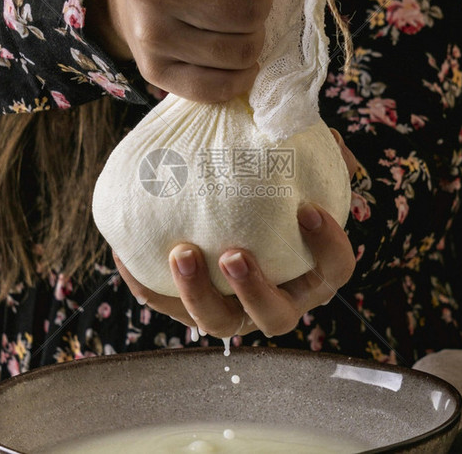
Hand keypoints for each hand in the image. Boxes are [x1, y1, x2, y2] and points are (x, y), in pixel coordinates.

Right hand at [84, 0, 287, 102]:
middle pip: (246, 17)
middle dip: (261, 13)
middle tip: (252, 7)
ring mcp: (152, 37)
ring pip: (237, 54)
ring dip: (253, 45)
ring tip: (244, 33)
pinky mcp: (153, 71)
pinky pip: (214, 88)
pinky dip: (241, 80)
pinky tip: (244, 68)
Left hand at [113, 130, 357, 338]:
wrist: (219, 205)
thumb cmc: (265, 193)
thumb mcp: (287, 171)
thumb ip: (307, 155)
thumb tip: (327, 138)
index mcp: (307, 271)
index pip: (334, 270)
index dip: (328, 248)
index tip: (307, 209)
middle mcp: (274, 297)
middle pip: (276, 316)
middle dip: (254, 291)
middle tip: (232, 254)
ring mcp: (231, 307)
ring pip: (220, 323)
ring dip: (199, 294)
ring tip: (181, 252)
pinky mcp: (191, 305)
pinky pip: (166, 304)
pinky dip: (148, 283)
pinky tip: (128, 251)